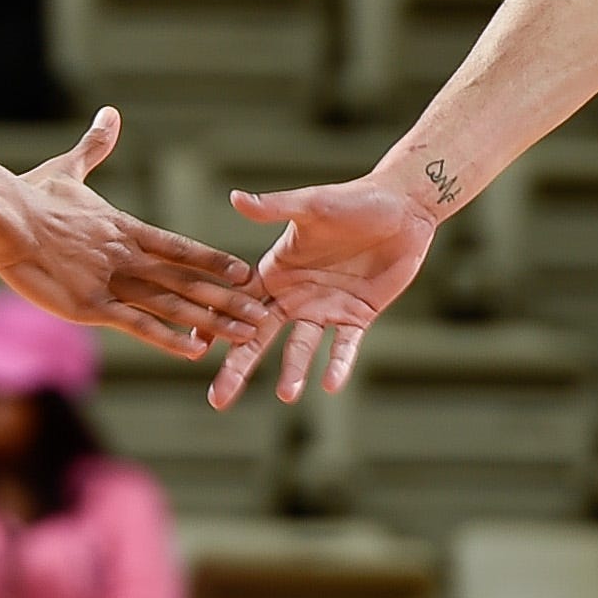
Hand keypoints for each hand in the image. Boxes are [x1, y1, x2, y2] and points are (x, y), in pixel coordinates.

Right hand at [0, 107, 258, 359]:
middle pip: (188, 280)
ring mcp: (113, 281)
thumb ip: (95, 147)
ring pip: (173, 304)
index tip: (245, 273)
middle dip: (227, 299)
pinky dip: (168, 337)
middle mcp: (128, 255)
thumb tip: (109, 114)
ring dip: (211, 321)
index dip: (214, 262)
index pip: (181, 249)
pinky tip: (194, 351)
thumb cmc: (30, 193)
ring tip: (244, 335)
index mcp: (125, 228)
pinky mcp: (91, 305)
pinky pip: (137, 324)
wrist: (3, 215)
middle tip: (261, 314)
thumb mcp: (68, 169)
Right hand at [207, 170, 442, 409]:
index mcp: (276, 269)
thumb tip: (235, 198)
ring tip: (287, 395)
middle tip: (218, 399)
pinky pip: (345, 346)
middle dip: (238, 366)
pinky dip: (338, 364)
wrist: (404, 208)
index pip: (236, 302)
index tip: (193, 349)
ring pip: (301, 347)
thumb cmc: (355, 199)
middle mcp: (295, 294)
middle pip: (259, 336)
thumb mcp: (312, 204)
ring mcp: (325, 308)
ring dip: (292, 370)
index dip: (215, 324)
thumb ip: (274, 208)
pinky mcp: (357, 316)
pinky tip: (330, 385)